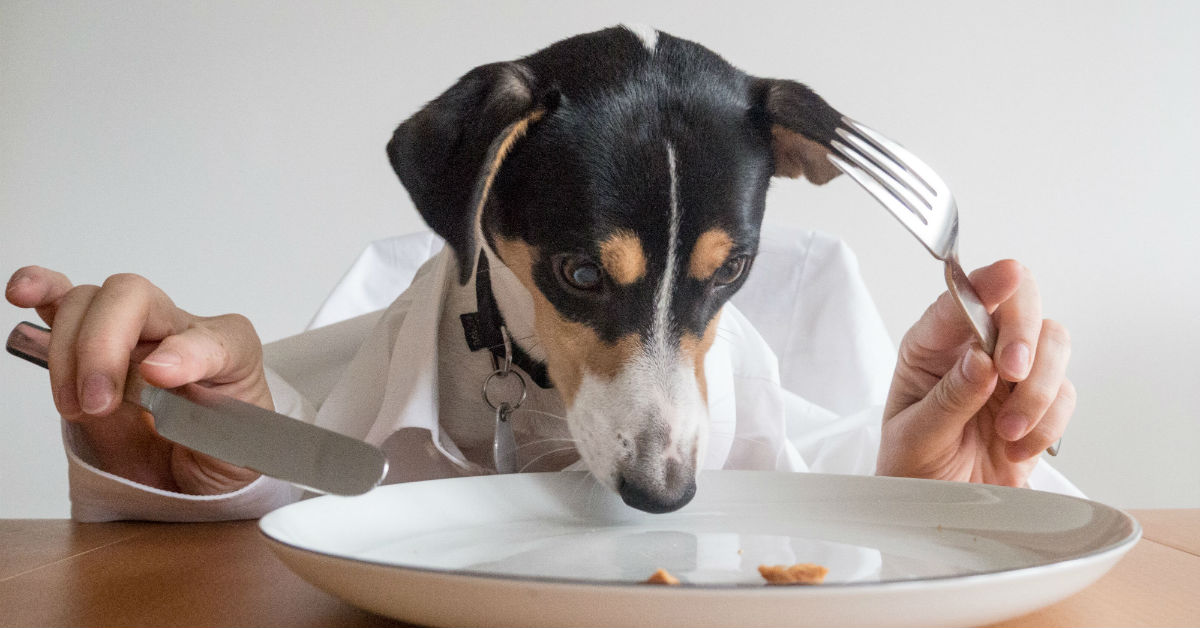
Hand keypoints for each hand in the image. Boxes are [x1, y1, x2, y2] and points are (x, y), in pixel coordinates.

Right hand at [6, 265, 269, 493]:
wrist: (197, 473)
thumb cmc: (220, 454)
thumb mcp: (237, 453)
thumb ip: (213, 422)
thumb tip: (157, 375)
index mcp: (230, 353)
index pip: (214, 336)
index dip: (186, 351)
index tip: (158, 378)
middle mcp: (180, 331)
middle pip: (134, 298)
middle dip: (102, 348)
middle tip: (98, 404)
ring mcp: (134, 333)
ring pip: (89, 303)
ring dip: (69, 351)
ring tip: (77, 405)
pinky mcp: (93, 344)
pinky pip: (64, 303)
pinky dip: (42, 292)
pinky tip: (23, 293)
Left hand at [876, 260, 1074, 486]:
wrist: (935, 510)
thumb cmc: (912, 466)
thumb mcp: (916, 436)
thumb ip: (949, 397)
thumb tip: (981, 358)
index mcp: (930, 345)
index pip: (961, 297)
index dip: (987, 283)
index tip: (1009, 276)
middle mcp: (974, 347)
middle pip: (1021, 303)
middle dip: (1025, 334)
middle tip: (1012, 373)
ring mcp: (1010, 372)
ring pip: (1053, 343)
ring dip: (1038, 389)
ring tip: (1007, 432)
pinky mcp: (1039, 401)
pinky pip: (1065, 392)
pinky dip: (1048, 422)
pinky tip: (1016, 448)